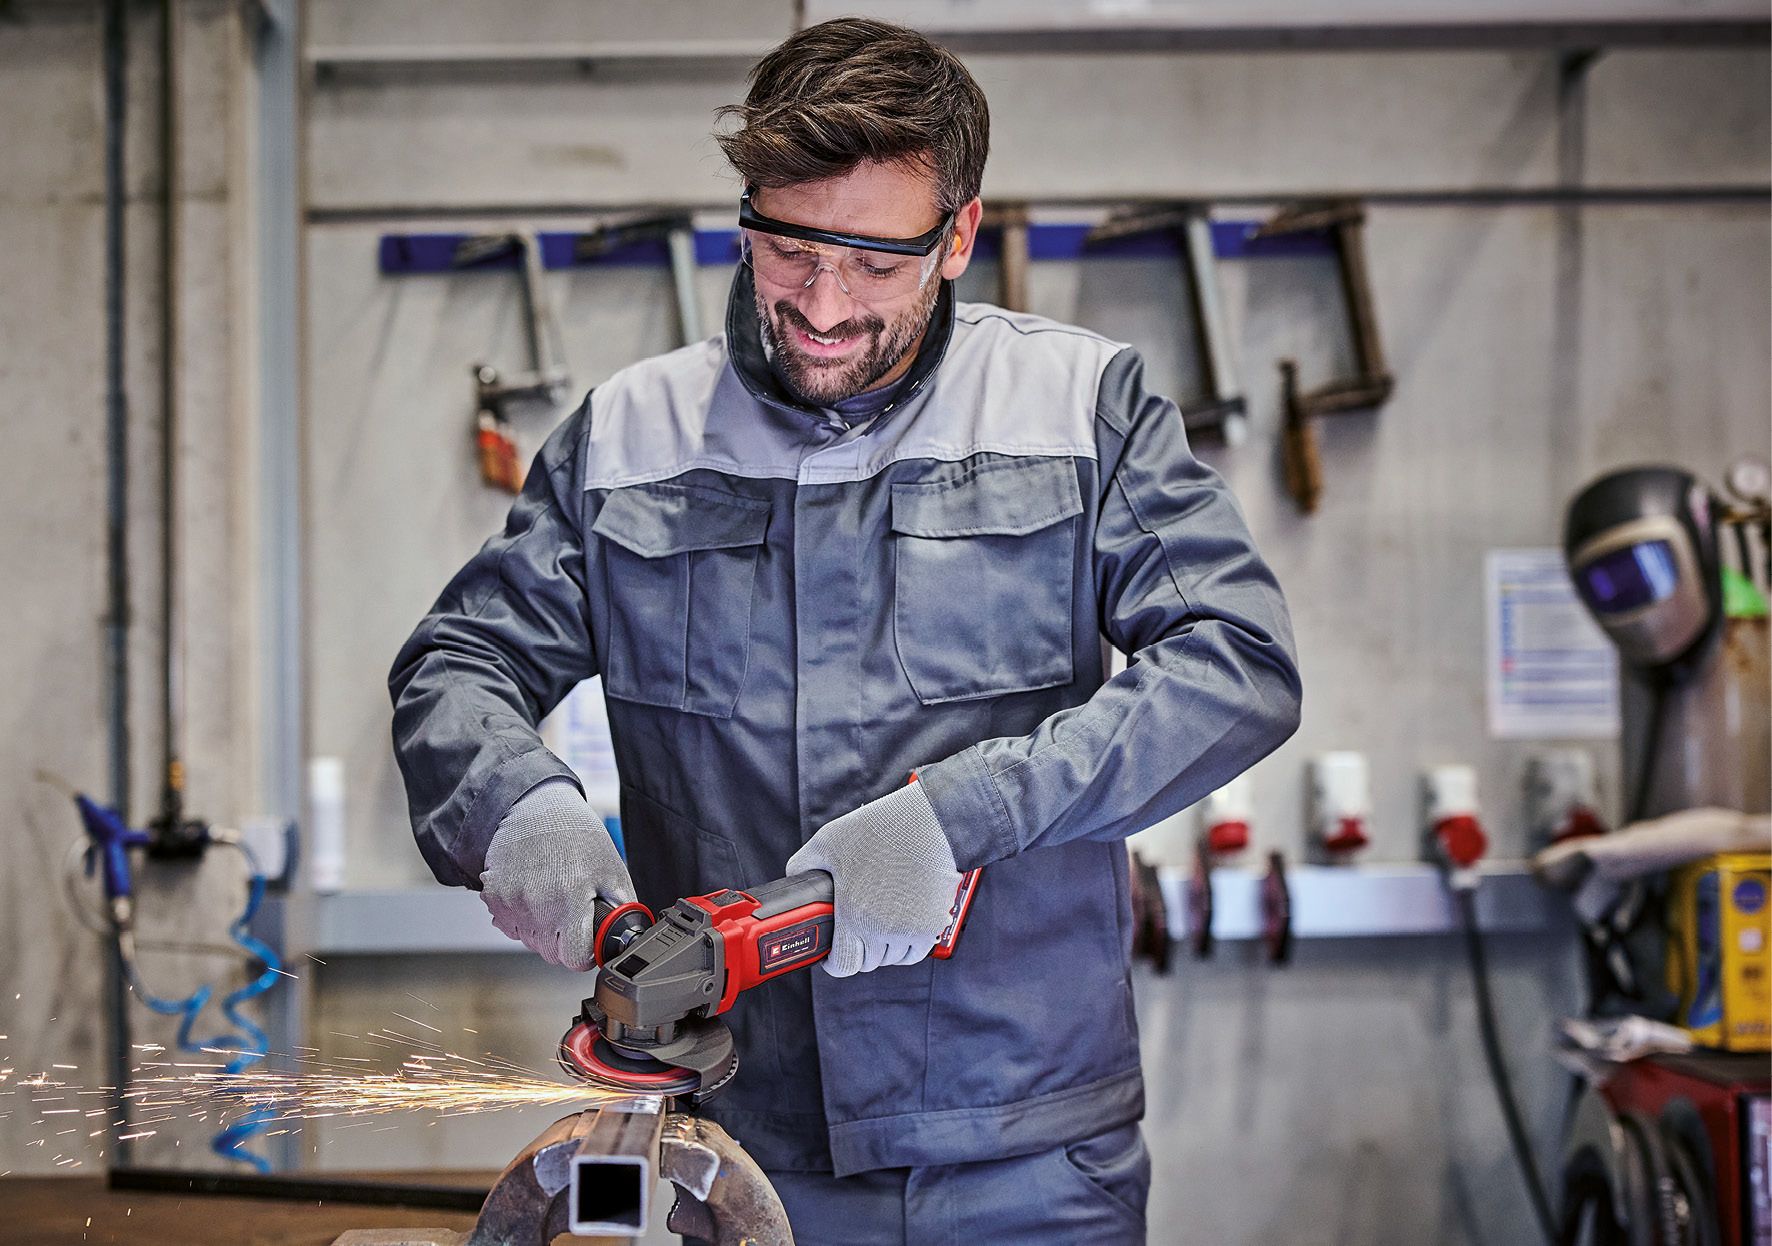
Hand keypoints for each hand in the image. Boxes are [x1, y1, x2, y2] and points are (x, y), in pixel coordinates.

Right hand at [479, 778, 634, 969]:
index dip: (584, 952)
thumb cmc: (576, 835)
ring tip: (551, 896)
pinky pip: (509, 925)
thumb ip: (622, 908)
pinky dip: (521, 917)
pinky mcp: (494, 896)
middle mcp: (538, 903)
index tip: (586, 940)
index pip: (573, 957)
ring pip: (529, 941)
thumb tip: (628, 936)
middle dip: (564, 940)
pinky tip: (532, 893)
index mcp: (571, 897)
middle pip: (550, 953)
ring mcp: (512, 901)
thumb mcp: (612, 869)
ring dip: (542, 929)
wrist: (535, 808)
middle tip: (570, 911)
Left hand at [786, 782, 961, 977]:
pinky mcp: (932, 926)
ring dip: (882, 948)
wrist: (930, 824)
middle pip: (867, 963)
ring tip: (878, 922)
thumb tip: (793, 880)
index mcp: (854, 914)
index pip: (842, 965)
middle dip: (858, 950)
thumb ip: (803, 865)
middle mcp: (882, 929)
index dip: (833, 962)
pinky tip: (900, 926)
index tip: (832, 954)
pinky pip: (915, 952)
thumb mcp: (828, 841)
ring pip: (891, 959)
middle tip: (855, 931)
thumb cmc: (882, 830)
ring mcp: (910, 931)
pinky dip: (906, 945)